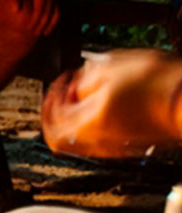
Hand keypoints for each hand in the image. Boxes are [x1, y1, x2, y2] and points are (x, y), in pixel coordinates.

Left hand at [4, 0, 59, 36]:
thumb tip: (15, 9)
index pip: (38, 12)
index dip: (34, 22)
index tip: (28, 29)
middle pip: (47, 14)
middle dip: (41, 26)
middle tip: (34, 34)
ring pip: (55, 14)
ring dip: (50, 25)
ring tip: (43, 34)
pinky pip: (57, 12)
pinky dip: (54, 21)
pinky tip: (49, 29)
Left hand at [42, 49, 181, 157]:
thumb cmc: (162, 83)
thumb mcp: (112, 67)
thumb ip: (85, 79)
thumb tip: (76, 88)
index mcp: (89, 123)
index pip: (51, 123)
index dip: (50, 99)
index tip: (61, 82)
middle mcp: (100, 141)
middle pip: (62, 137)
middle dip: (60, 112)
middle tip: (68, 92)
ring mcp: (118, 146)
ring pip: (83, 138)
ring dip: (80, 115)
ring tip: (94, 92)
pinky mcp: (134, 144)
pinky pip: (103, 138)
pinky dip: (99, 121)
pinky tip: (113, 100)